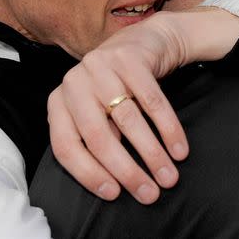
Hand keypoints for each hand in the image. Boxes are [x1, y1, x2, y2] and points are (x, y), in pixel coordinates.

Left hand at [47, 8, 238, 203]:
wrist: (145, 42)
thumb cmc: (118, 88)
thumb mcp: (97, 112)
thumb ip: (95, 139)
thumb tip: (114, 185)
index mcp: (59, 101)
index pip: (66, 147)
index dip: (88, 175)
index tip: (114, 195)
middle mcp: (74, 82)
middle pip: (98, 136)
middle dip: (126, 171)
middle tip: (149, 194)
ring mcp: (101, 67)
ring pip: (128, 120)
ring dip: (152, 154)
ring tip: (169, 177)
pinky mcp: (129, 58)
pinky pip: (152, 101)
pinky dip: (168, 129)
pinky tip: (180, 149)